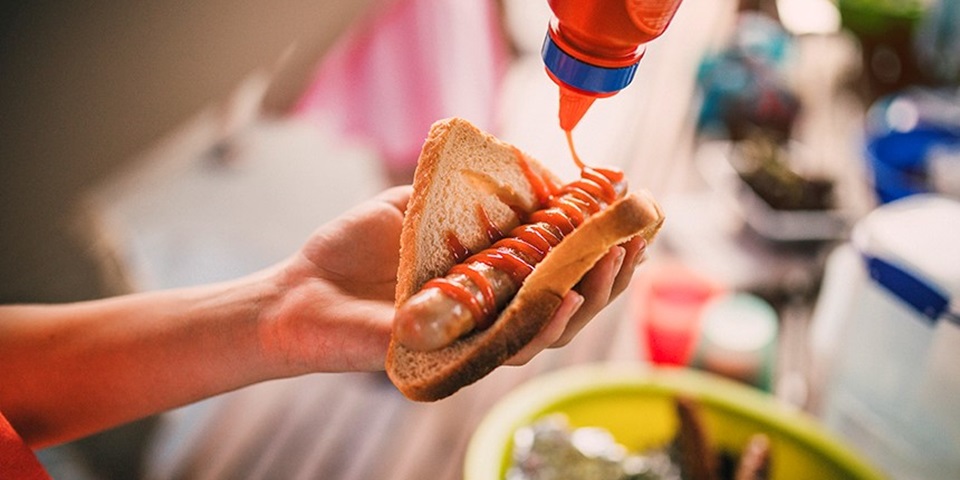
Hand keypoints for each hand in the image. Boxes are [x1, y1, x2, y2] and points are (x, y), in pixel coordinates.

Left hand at [261, 186, 646, 373]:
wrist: (299, 291)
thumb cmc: (355, 248)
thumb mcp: (418, 202)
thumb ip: (472, 189)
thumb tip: (537, 171)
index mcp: (492, 279)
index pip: (559, 268)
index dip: (600, 248)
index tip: (634, 220)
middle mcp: (493, 313)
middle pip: (568, 302)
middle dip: (609, 273)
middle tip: (635, 241)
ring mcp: (476, 340)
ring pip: (548, 330)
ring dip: (589, 297)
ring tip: (614, 262)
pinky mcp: (453, 362)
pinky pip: (506, 349)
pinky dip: (541, 325)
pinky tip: (568, 297)